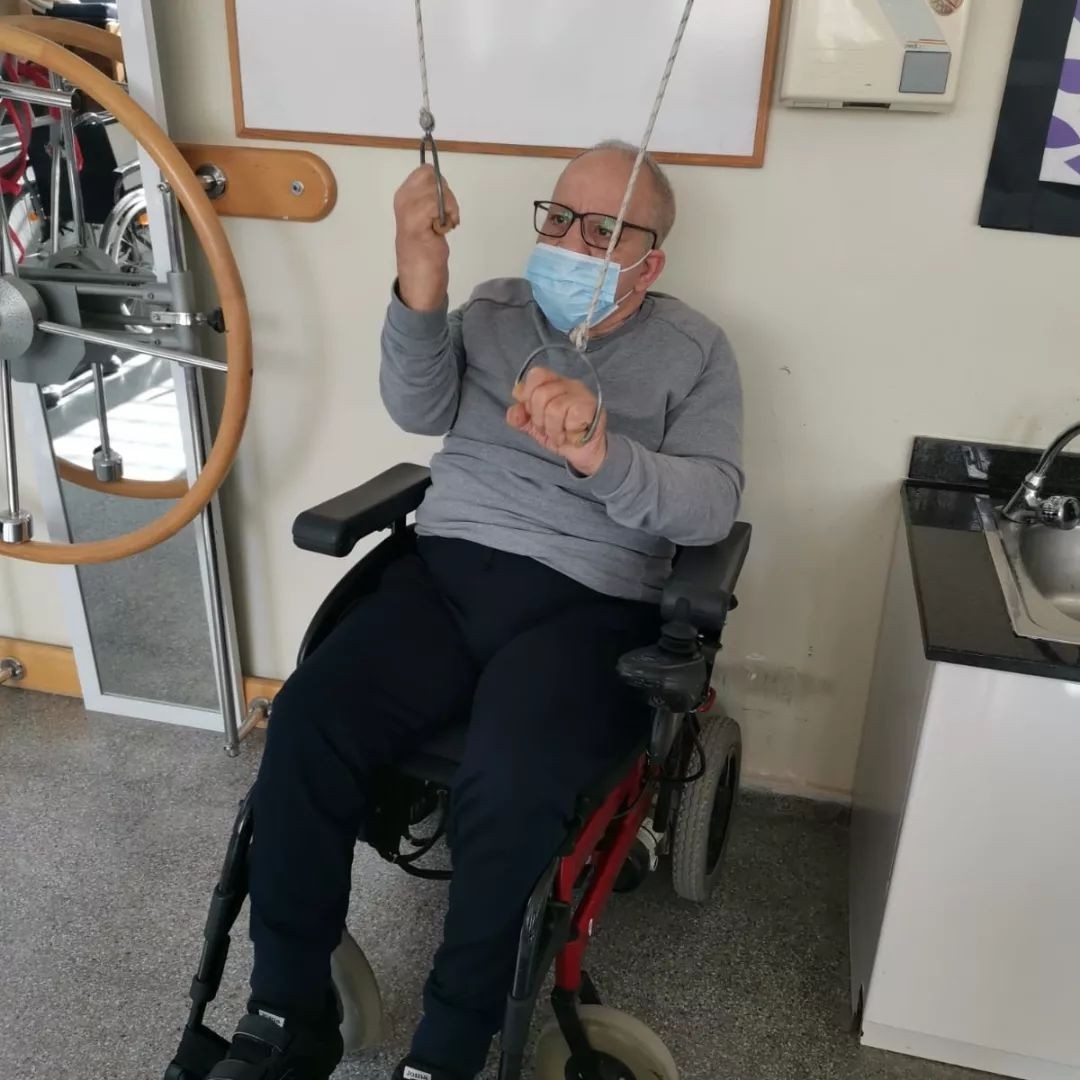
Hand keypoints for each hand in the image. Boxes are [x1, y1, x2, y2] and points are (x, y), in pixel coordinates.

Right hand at [393, 164, 460, 310]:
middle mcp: (402, 201)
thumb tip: (439, 181)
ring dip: (450, 208)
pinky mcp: (416, 225)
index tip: (442, 207)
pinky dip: (448, 217)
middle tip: (445, 218)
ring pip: (437, 190)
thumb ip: (430, 200)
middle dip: (447, 195)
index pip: (425, 171)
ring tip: (444, 227)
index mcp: (403, 197)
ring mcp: (407, 212)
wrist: (419, 284)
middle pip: (432, 176)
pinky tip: (444, 232)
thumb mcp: (427, 219)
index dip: (439, 185)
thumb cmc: (425, 254)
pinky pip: (437, 205)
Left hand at [507, 367, 607, 475]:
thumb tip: (515, 410)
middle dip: (539, 419)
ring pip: (553, 407)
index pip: (536, 375)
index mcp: (554, 383)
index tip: (531, 412)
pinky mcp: (590, 407)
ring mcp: (581, 394)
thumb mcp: (534, 427)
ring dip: (552, 429)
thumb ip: (519, 417)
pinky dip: (565, 431)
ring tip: (560, 434)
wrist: (584, 453)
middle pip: (540, 393)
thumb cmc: (562, 435)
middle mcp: (569, 384)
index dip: (527, 394)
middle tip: (548, 428)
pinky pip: (569, 416)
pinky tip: (571, 435)